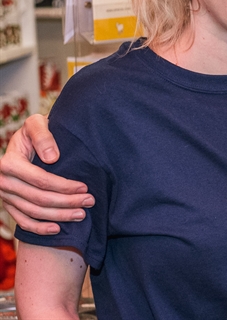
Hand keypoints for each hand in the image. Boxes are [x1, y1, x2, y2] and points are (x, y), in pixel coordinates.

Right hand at [0, 115, 92, 234]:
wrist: (24, 141)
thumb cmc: (34, 131)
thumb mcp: (36, 124)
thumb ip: (43, 136)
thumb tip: (52, 158)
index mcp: (9, 163)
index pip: (40, 180)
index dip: (64, 186)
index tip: (84, 187)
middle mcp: (3, 182)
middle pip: (39, 199)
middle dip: (66, 203)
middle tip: (89, 202)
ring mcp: (5, 195)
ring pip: (33, 212)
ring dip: (59, 216)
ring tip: (81, 215)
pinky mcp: (9, 204)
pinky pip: (22, 221)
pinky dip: (39, 228)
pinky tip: (57, 229)